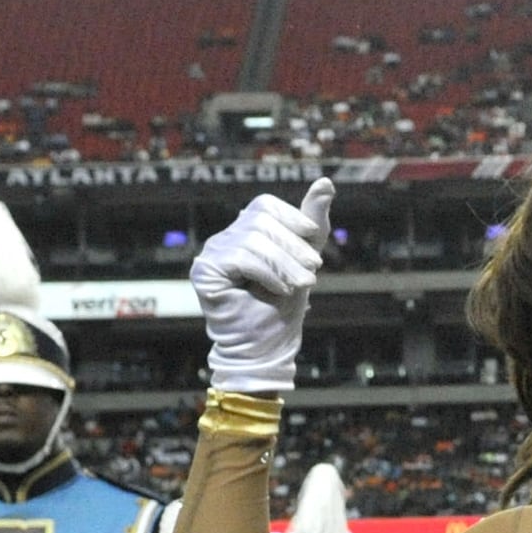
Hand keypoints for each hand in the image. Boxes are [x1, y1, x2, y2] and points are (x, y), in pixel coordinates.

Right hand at [190, 176, 334, 394]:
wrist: (266, 350)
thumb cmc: (283, 310)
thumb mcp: (304, 260)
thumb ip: (313, 224)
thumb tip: (326, 183)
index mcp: (245, 234)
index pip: (265, 206)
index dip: (292, 217)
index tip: (313, 238)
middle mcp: (224, 239)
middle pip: (260, 220)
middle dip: (293, 247)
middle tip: (312, 273)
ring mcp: (211, 254)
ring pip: (253, 239)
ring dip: (285, 264)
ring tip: (301, 286)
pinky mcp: (204, 271)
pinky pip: (242, 257)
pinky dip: (268, 273)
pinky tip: (278, 290)